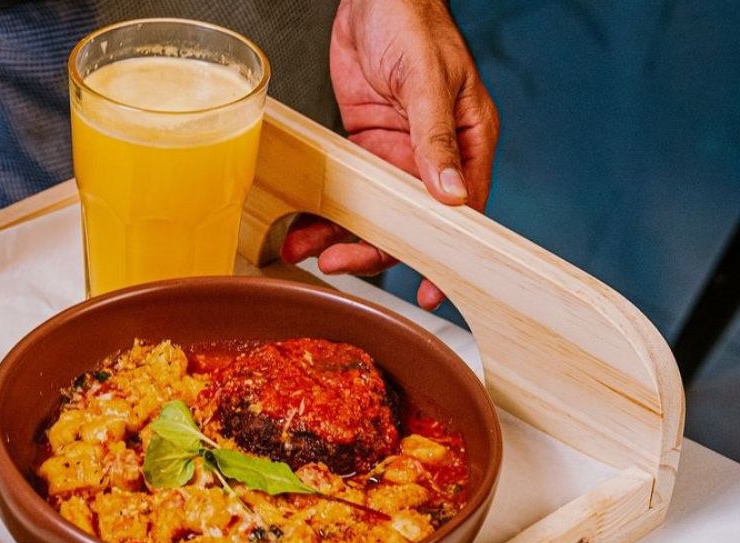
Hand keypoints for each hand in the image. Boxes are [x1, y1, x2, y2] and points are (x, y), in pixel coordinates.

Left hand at [281, 0, 499, 308]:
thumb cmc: (413, 21)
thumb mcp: (428, 79)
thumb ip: (434, 139)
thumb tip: (449, 196)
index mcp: (466, 143)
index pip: (461, 213)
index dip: (444, 255)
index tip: (430, 290)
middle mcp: (431, 159)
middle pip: (408, 224)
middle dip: (372, 250)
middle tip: (338, 265)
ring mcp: (394, 157)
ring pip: (371, 215)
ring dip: (339, 238)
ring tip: (306, 252)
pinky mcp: (363, 150)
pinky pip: (346, 194)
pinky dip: (323, 214)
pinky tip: (301, 231)